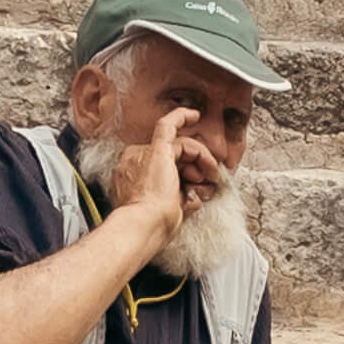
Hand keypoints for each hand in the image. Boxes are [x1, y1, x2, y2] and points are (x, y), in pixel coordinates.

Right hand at [109, 107, 215, 247]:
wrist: (141, 228)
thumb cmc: (151, 227)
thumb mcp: (168, 212)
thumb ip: (179, 199)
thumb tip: (194, 197)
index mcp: (133, 177)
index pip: (165, 166)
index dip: (185, 173)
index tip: (197, 184)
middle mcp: (133, 162)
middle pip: (172, 155)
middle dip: (194, 167)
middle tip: (208, 184)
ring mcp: (142, 154)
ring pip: (177, 145)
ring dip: (199, 157)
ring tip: (211, 174)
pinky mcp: (155, 150)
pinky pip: (167, 125)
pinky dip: (182, 117)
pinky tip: (195, 115)